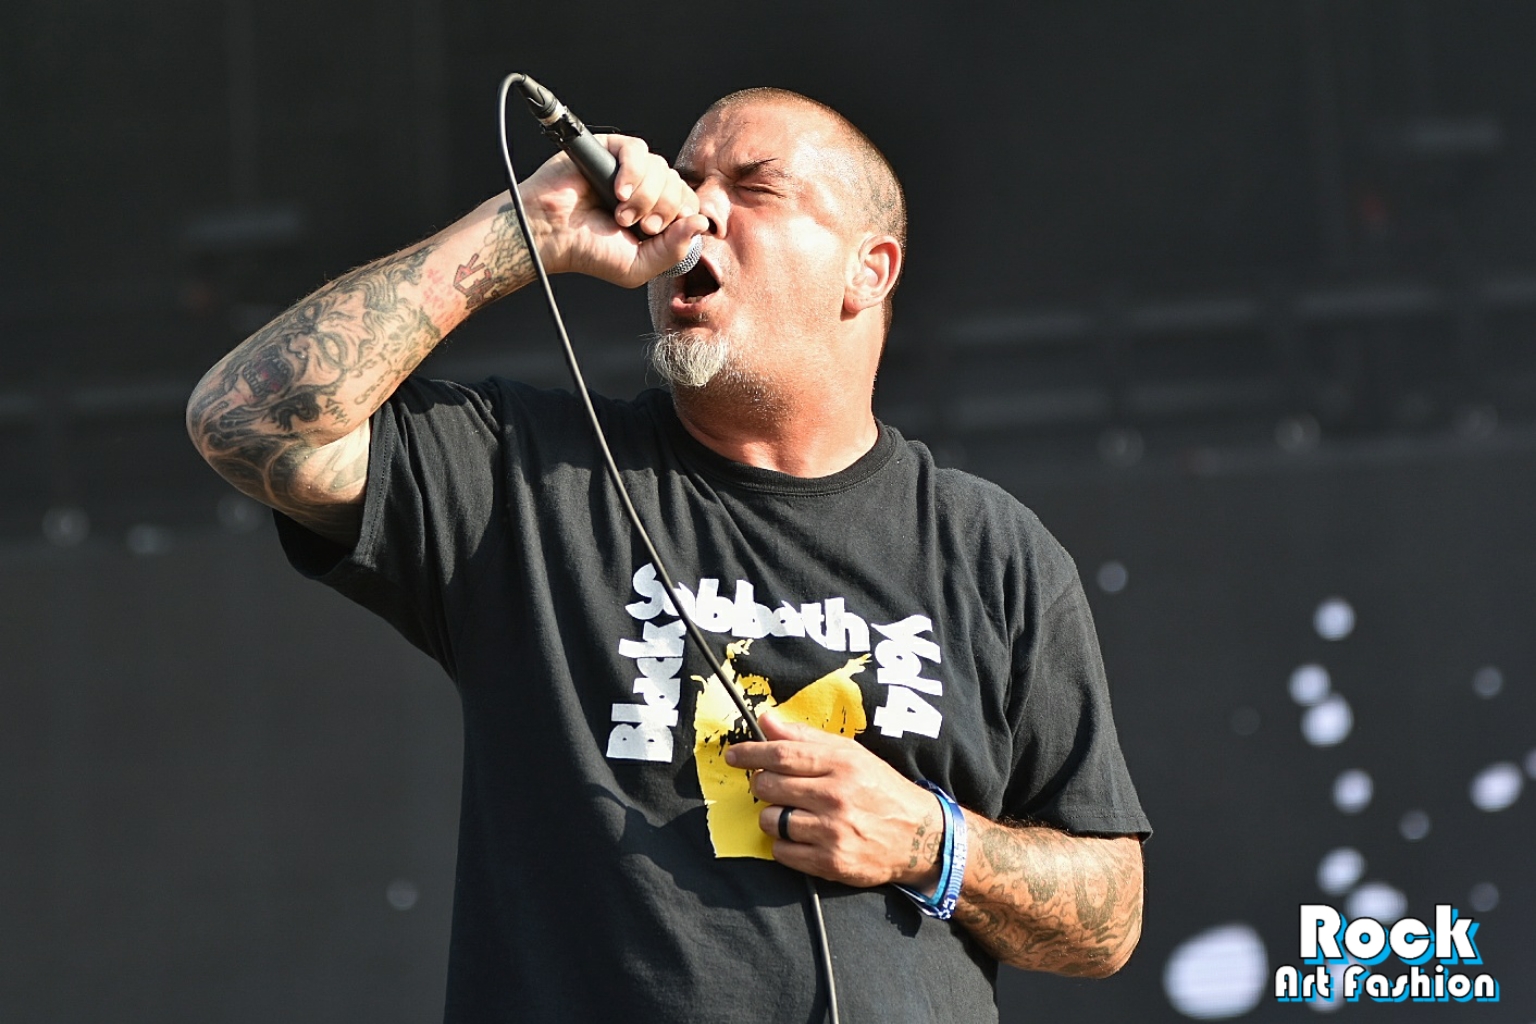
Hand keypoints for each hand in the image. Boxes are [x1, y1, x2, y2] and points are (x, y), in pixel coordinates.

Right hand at [519, 133, 707, 285]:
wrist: (551, 235)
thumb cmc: (589, 252)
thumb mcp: (640, 266)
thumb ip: (674, 250)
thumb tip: (702, 223)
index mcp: (657, 214)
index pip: (690, 204)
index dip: (682, 216)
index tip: (655, 233)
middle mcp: (647, 189)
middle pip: (679, 185)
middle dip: (663, 209)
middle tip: (637, 225)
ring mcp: (629, 169)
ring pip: (661, 167)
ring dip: (645, 195)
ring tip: (620, 212)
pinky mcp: (611, 150)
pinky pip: (638, 150)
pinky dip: (633, 171)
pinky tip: (619, 191)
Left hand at [724, 709, 944, 890]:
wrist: (920, 836)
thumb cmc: (881, 789)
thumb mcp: (852, 754)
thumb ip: (807, 737)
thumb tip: (766, 721)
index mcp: (841, 765)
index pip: (782, 754)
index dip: (751, 753)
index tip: (733, 755)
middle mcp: (836, 797)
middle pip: (769, 786)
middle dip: (763, 785)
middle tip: (774, 787)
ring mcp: (833, 832)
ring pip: (770, 820)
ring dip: (772, 816)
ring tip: (792, 813)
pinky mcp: (831, 863)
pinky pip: (781, 852)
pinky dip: (783, 844)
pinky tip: (801, 836)